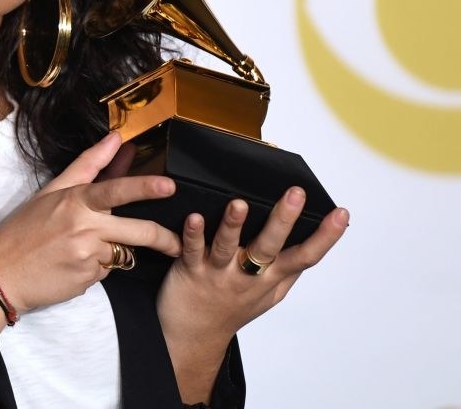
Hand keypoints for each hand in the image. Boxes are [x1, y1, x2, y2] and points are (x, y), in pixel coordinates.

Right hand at [0, 132, 181, 314]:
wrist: (1, 273)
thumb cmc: (24, 228)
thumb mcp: (52, 192)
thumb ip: (88, 165)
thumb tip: (116, 138)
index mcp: (75, 201)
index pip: (115, 191)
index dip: (144, 187)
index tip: (170, 187)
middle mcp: (84, 227)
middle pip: (138, 231)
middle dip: (164, 239)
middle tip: (177, 244)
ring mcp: (87, 256)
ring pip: (122, 253)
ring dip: (113, 252)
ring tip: (82, 250)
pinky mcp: (87, 280)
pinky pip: (106, 271)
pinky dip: (96, 267)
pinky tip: (73, 265)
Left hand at [156, 187, 349, 400]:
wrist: (193, 337)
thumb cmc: (232, 307)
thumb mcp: (268, 294)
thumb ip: (287, 270)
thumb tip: (311, 235)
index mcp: (271, 278)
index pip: (305, 257)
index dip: (325, 237)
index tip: (342, 214)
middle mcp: (248, 276)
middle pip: (269, 247)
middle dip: (284, 220)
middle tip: (297, 194)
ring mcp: (219, 274)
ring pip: (228, 246)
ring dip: (234, 224)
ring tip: (240, 204)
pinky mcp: (190, 271)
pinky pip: (190, 250)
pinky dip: (193, 233)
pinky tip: (194, 217)